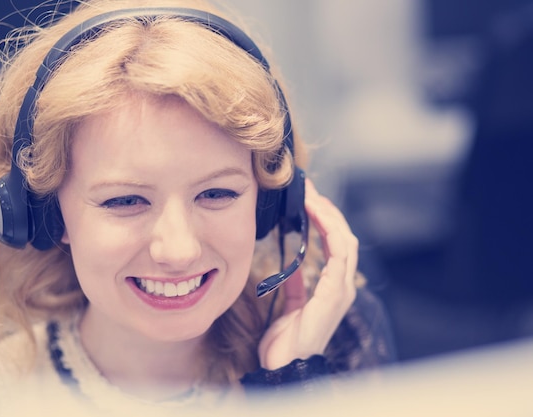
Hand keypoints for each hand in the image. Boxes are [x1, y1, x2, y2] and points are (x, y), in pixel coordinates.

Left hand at [257, 179, 357, 369]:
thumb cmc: (286, 341)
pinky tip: (316, 215)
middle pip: (343, 237)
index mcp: (332, 287)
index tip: (307, 197)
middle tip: (308, 189)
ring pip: (345, 241)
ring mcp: (341, 291)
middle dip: (327, 210)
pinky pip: (338, 256)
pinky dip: (330, 231)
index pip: (335, 244)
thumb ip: (296, 284)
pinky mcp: (334, 296)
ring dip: (329, 215)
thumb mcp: (289, 305)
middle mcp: (342, 286)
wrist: (284, 368)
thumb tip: (294, 265)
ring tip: (312, 196)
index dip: (324, 218)